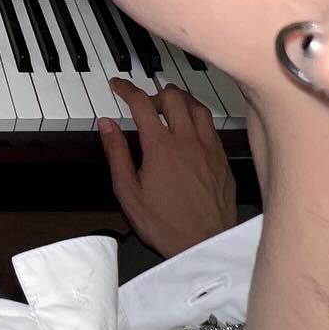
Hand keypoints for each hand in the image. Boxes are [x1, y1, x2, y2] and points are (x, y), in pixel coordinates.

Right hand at [99, 77, 235, 257]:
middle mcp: (187, 141)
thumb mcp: (128, 191)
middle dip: (155, 92)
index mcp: (160, 146)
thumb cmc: (165, 224)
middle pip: (173, 97)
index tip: (119, 86)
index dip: (127, 89)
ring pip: (197, 107)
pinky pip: (212, 126)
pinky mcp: (222, 159)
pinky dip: (198, 118)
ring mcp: (209, 148)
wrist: (203, 243)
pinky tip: (192, 129)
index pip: (141, 103)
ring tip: (169, 106)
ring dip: (180, 100)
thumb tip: (106, 125)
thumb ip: (116, 153)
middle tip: (145, 102)